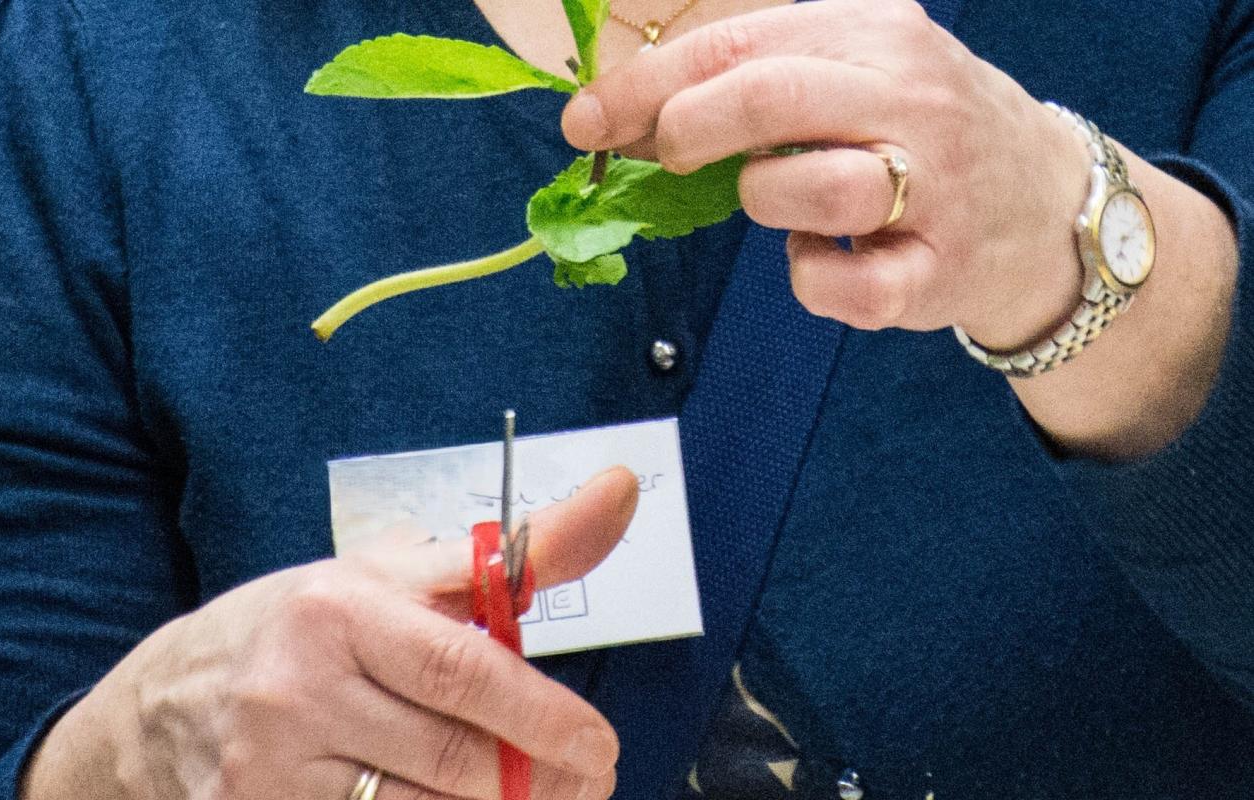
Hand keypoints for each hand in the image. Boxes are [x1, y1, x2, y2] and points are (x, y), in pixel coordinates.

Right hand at [23, 468, 638, 799]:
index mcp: (338, 609)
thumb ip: (507, 555)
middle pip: (453, 758)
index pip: (463, 671)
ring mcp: (269, 770)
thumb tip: (618, 495)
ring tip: (530, 797)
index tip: (598, 744)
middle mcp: (297, 689)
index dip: (543, 716)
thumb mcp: (391, 576)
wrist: (163, 704)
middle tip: (585, 780)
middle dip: (536, 779)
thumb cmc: (302, 628)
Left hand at [562, 0, 1089, 348]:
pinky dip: (812, 280)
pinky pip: (843, 285)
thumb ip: (755, 79)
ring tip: (784, 203)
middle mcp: (912, 98)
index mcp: (878, 34)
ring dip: (767, 202)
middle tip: (665, 155)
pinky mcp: (938, 273)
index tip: (586, 118)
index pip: (738, 44)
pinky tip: (828, 259)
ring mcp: (934, 187)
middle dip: (688, 128)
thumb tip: (628, 114)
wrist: (1046, 209)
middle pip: (770, 96)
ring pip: (807, 189)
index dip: (646, 84)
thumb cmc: (923, 138)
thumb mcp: (854, 74)